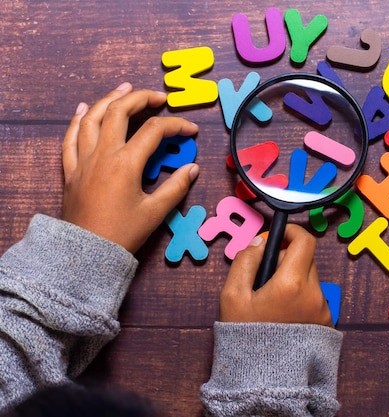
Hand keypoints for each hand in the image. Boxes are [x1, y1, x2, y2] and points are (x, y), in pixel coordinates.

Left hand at [61, 82, 199, 252]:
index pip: (154, 131)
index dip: (176, 126)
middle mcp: (103, 154)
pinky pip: (70, 138)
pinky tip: (83, 108)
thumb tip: (192, 168)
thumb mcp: (155, 212)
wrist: (85, 253)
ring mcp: (84, 159)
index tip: (191, 131)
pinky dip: (77, 120)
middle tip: (158, 97)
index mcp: (126, 163)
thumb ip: (176, 187)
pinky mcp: (72, 170)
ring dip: (109, 99)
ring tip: (124, 89)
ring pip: (92, 117)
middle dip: (141, 98)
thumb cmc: (122, 233)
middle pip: (120, 111)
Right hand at [220, 224, 332, 326]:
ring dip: (295, 280)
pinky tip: (283, 315)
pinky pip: (315, 300)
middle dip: (288, 258)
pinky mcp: (326, 325)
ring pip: (311, 280)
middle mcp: (314, 294)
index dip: (291, 232)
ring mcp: (323, 311)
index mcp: (292, 283)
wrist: (262, 381)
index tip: (277, 236)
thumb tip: (260, 241)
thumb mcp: (232, 296)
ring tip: (273, 300)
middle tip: (266, 273)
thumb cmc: (244, 337)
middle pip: (307, 259)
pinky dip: (301, 298)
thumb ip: (245, 261)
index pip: (305, 241)